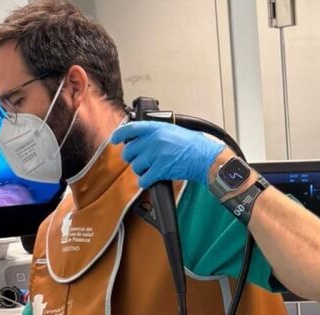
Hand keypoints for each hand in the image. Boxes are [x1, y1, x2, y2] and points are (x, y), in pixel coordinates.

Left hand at [110, 121, 225, 187]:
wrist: (204, 157)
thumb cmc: (192, 145)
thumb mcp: (171, 130)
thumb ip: (155, 133)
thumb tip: (140, 139)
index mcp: (156, 128)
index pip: (130, 129)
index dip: (119, 135)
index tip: (115, 139)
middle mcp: (153, 140)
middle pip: (129, 151)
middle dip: (132, 158)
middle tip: (140, 160)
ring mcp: (156, 155)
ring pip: (136, 166)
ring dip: (141, 170)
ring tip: (150, 169)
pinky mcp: (160, 169)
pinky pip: (144, 178)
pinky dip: (145, 182)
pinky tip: (150, 180)